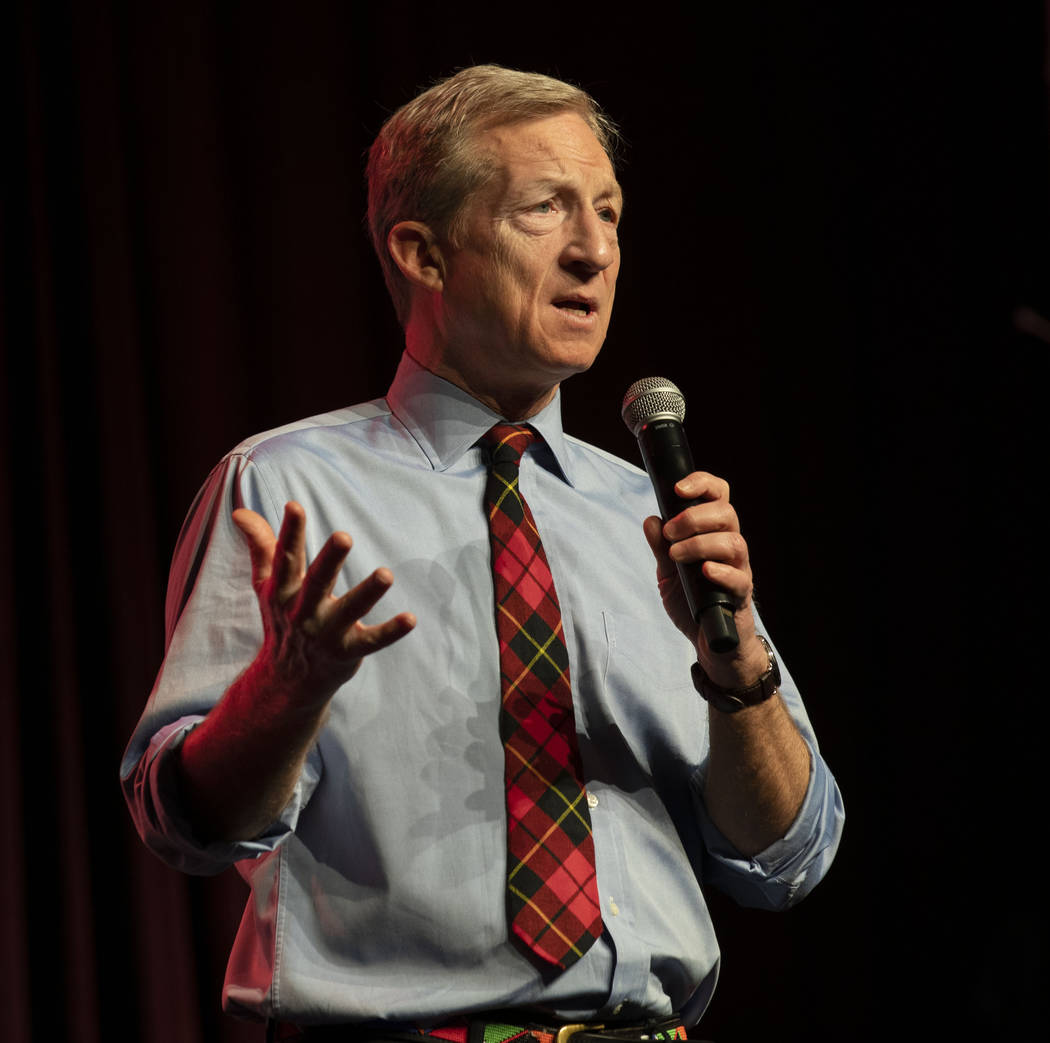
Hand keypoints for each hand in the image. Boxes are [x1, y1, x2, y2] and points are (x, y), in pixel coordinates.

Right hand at [234, 501, 415, 708]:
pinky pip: (371, 641)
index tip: (295, 506)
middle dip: (329, 560)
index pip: (285, 559)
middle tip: (344, 536)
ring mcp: (326, 633)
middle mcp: (303, 611)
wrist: (287, 681)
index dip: (290, 533)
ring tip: (386, 574)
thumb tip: (240, 512)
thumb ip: (261, 547)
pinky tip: (411, 618)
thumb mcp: (268, 586)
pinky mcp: (347, 652)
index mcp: (284, 592)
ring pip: (349, 610)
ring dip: (367, 593)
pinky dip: (391, 631)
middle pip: (317, 582)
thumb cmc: (282, 620)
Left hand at [642, 472, 765, 686]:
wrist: (709, 643)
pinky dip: (721, 571)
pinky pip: (739, 578)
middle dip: (694, 517)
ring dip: (700, 543)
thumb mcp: (668, 573)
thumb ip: (661, 548)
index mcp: (713, 534)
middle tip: (670, 533)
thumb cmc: (692, 603)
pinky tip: (704, 571)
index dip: (702, 484)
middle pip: (727, 513)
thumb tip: (651, 520)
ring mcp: (739, 570)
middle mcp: (730, 547)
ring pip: (734, 541)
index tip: (679, 488)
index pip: (718, 496)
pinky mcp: (740, 596)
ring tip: (676, 556)